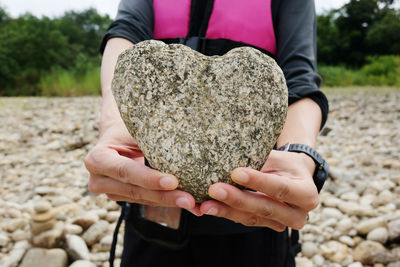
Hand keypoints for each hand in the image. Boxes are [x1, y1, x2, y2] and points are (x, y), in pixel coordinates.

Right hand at [84, 121, 200, 214]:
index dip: (149, 178)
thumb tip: (181, 151)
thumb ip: (150, 141)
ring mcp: (111, 192)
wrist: (118, 135)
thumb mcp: (135, 129)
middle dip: (164, 196)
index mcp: (97, 159)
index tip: (173, 181)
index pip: (125, 171)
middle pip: (136, 191)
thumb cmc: (128, 127)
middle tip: (189, 200)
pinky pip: (148, 201)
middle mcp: (99, 180)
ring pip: (144, 199)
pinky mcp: (124, 198)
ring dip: (170, 202)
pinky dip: (169, 202)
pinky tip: (190, 206)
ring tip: (194, 204)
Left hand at [199, 150, 318, 230]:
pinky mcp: (265, 225)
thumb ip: (260, 161)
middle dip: (237, 199)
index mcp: (306, 194)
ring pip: (251, 218)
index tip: (236, 172)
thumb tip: (230, 160)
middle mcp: (297, 214)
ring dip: (226, 211)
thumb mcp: (279, 158)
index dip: (258, 181)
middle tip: (215, 190)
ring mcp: (281, 223)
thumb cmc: (285, 164)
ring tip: (205, 205)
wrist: (293, 178)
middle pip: (264, 207)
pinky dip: (225, 213)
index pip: (280, 188)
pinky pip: (244, 220)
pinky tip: (207, 208)